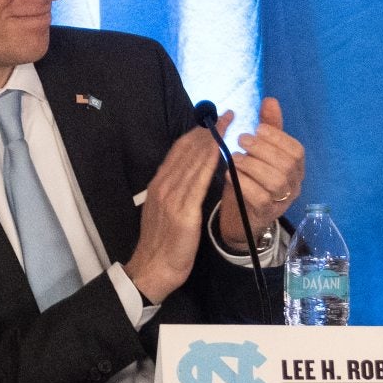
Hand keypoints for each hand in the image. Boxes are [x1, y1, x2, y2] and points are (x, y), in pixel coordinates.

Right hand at [124, 120, 228, 304]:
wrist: (153, 268)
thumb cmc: (163, 241)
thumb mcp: (166, 209)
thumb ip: (176, 189)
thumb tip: (189, 171)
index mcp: (159, 184)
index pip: (179, 151)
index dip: (197, 133)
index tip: (214, 120)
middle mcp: (163, 186)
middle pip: (187, 150)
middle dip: (208, 130)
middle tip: (227, 114)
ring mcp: (172, 197)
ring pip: (193, 160)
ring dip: (211, 140)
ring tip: (228, 123)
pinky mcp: (183, 211)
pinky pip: (198, 181)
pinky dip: (209, 162)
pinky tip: (221, 150)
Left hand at [213, 97, 305, 250]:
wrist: (238, 218)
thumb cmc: (250, 180)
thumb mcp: (258, 153)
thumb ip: (267, 128)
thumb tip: (270, 100)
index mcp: (296, 168)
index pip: (296, 150)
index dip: (278, 138)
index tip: (257, 129)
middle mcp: (294, 185)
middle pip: (287, 165)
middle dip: (263, 149)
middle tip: (241, 140)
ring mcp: (282, 202)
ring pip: (275, 181)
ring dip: (252, 166)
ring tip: (234, 158)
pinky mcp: (266, 215)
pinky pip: (259, 198)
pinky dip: (244, 183)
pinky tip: (230, 176)